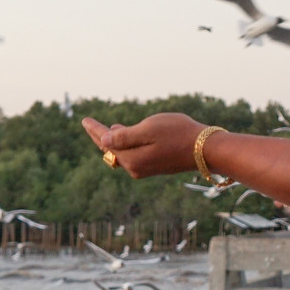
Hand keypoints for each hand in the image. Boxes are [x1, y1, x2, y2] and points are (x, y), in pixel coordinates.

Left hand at [82, 113, 206, 178]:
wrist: (205, 149)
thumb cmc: (178, 134)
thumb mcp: (148, 130)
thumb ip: (125, 136)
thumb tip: (104, 141)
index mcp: (131, 159)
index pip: (106, 143)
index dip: (95, 130)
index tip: (84, 120)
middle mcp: (135, 168)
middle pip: (111, 150)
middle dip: (100, 136)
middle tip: (88, 124)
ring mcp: (145, 169)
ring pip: (122, 153)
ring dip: (113, 141)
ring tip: (104, 129)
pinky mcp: (155, 166)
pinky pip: (132, 155)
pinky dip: (125, 145)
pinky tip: (125, 136)